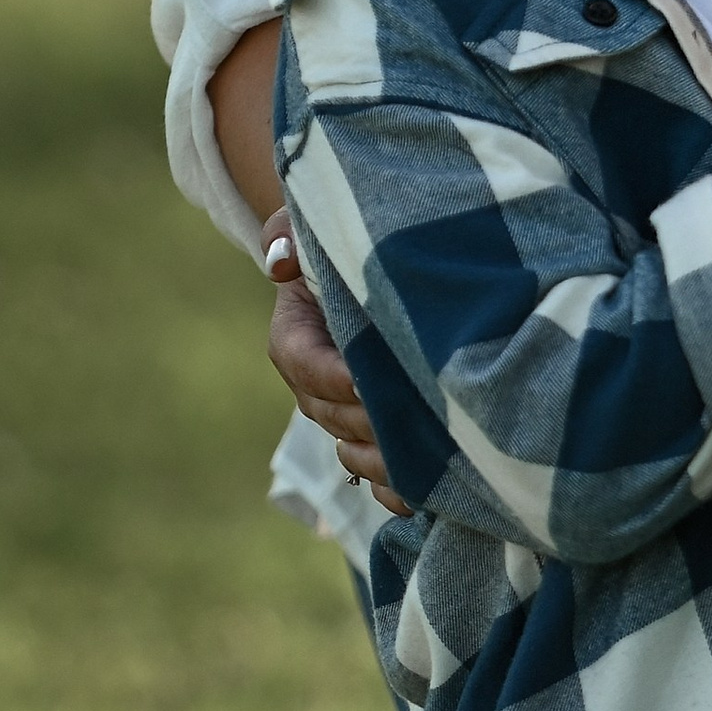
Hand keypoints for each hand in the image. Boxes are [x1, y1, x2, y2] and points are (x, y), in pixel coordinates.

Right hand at [263, 211, 408, 514]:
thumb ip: (288, 230)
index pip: (301, 361)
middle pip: (331, 412)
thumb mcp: (314, 218)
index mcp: (296, 337)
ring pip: (354, 448)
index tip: (366, 378)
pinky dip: (401, 489)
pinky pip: (381, 476)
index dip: (331, 374)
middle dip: (367, 417)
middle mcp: (317, 384)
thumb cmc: (351, 236)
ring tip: (422, 452)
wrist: (392, 268)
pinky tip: (429, 492)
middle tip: (411, 415)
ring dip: (384, 457)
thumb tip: (282, 262)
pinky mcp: (382, 434)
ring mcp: (348, 414)